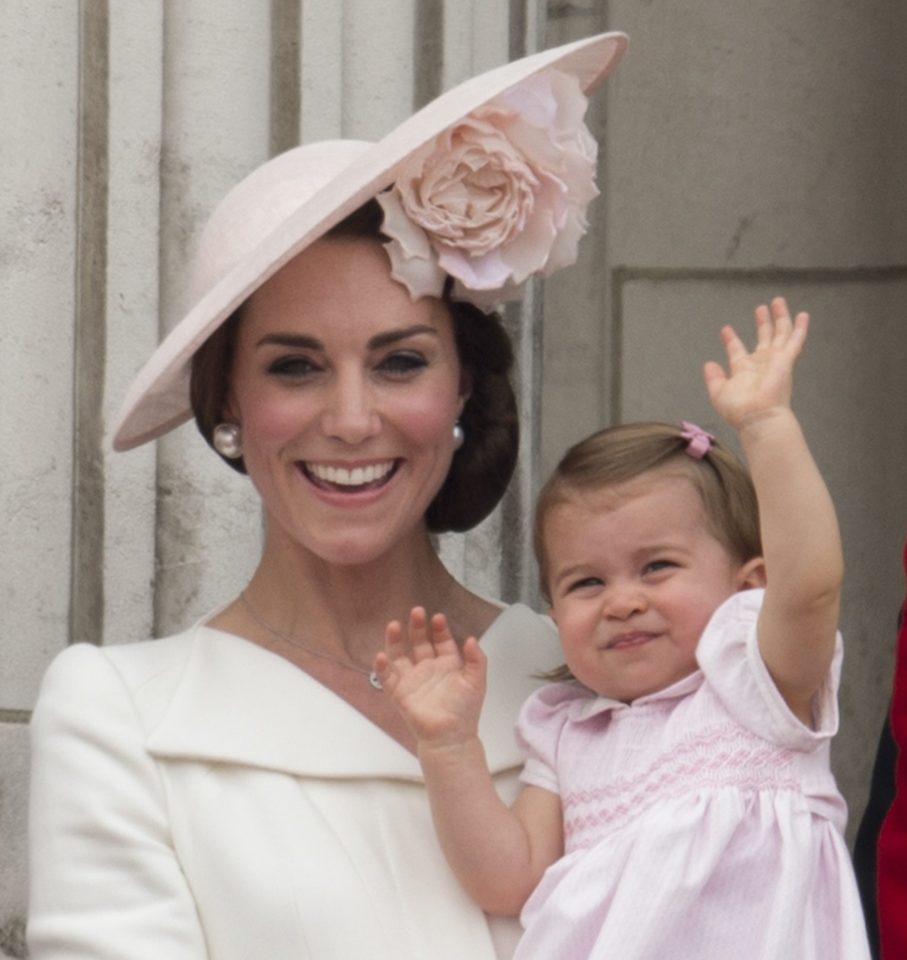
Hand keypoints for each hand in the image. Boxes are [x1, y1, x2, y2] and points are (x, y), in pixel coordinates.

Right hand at [375, 607, 486, 747]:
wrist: (451, 737)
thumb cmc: (465, 709)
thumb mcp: (476, 681)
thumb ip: (476, 659)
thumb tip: (470, 638)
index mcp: (447, 664)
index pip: (441, 640)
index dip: (439, 629)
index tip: (438, 618)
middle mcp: (427, 668)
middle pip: (419, 642)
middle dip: (418, 627)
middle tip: (417, 611)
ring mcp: (411, 679)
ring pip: (400, 655)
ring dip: (396, 640)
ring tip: (394, 625)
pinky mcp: (399, 693)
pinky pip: (387, 678)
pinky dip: (382, 667)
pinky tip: (382, 656)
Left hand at [703, 296, 808, 431]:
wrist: (757, 416)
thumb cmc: (738, 409)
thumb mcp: (718, 392)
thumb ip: (714, 378)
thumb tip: (709, 364)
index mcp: (744, 371)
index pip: (738, 351)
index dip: (732, 340)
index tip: (726, 329)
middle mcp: (761, 364)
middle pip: (764, 338)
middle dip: (762, 323)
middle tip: (760, 308)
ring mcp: (775, 360)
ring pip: (780, 334)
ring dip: (780, 318)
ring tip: (777, 301)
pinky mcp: (786, 360)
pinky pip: (795, 340)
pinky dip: (800, 327)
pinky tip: (803, 315)